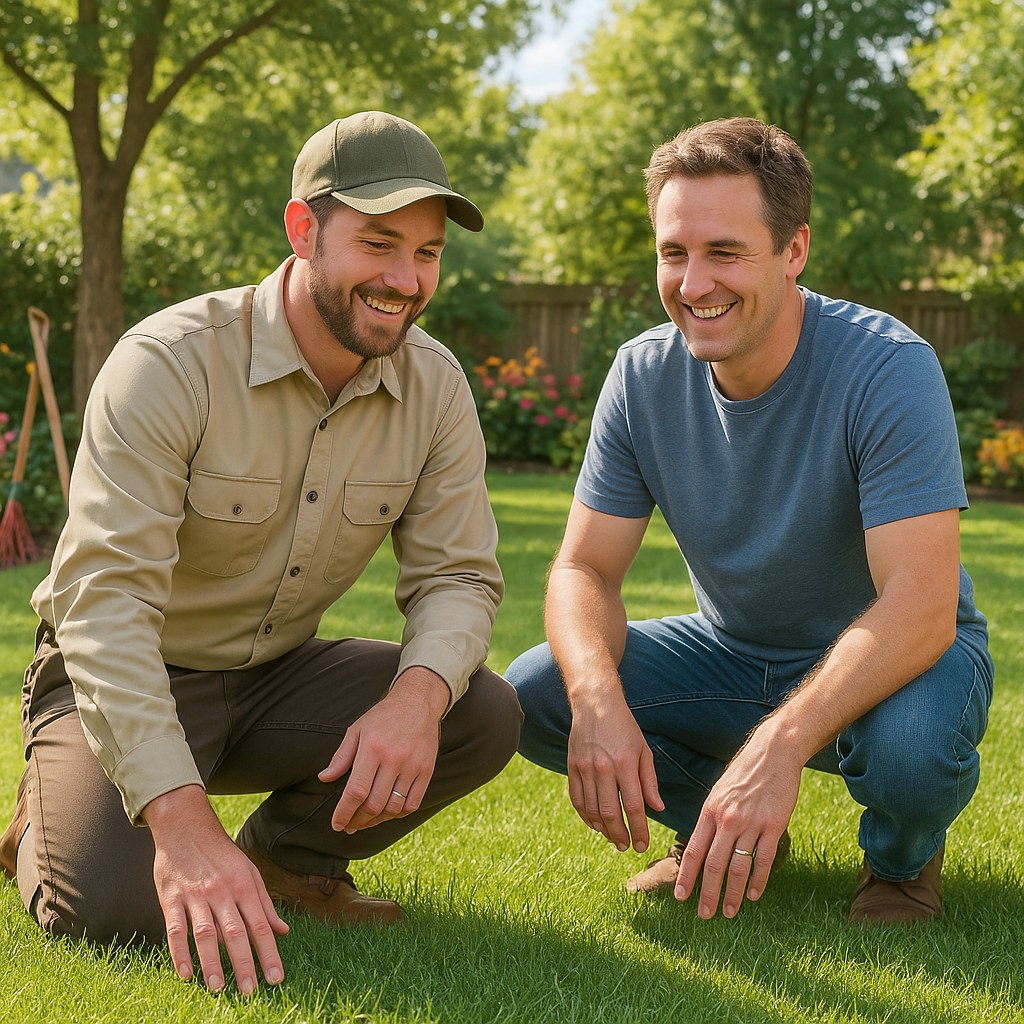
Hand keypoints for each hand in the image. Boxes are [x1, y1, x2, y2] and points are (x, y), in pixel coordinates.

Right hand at [145, 786, 288, 993]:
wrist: (186, 826)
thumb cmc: (221, 853)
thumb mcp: (249, 872)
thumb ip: (265, 904)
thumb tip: (283, 931)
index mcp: (244, 886)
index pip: (260, 925)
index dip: (269, 953)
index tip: (276, 979)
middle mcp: (222, 891)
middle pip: (236, 932)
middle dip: (244, 964)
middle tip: (251, 991)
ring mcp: (195, 895)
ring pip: (206, 933)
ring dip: (212, 963)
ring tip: (219, 988)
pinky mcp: (170, 898)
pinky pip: (176, 928)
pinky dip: (180, 952)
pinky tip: (186, 973)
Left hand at [319, 666, 448, 832]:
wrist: (418, 702)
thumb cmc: (383, 716)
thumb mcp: (357, 730)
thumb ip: (341, 756)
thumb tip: (324, 779)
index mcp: (372, 748)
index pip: (356, 790)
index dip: (344, 812)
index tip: (337, 824)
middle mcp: (394, 759)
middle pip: (374, 804)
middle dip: (358, 820)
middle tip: (349, 825)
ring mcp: (413, 766)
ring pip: (394, 807)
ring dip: (377, 820)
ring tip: (366, 820)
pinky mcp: (427, 770)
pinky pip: (413, 803)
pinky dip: (398, 814)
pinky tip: (387, 812)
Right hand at [566, 697, 663, 853]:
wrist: (595, 704)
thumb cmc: (624, 727)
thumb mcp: (643, 751)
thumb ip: (649, 781)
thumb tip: (657, 808)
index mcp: (625, 764)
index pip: (634, 807)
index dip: (639, 830)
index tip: (643, 845)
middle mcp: (603, 768)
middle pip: (610, 813)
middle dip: (620, 835)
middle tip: (626, 847)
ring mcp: (585, 768)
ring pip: (592, 810)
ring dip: (603, 829)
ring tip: (613, 838)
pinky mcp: (572, 767)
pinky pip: (577, 799)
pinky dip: (585, 816)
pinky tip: (595, 823)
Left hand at [674, 724, 799, 918]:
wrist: (773, 753)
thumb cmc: (743, 773)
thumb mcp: (719, 792)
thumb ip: (711, 819)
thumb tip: (701, 847)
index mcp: (710, 811)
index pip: (693, 850)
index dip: (686, 876)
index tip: (681, 897)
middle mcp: (727, 819)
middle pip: (714, 864)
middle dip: (708, 893)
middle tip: (704, 915)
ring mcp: (751, 823)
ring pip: (738, 867)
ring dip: (732, 893)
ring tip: (729, 912)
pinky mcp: (774, 825)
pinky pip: (763, 860)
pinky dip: (758, 881)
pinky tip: (753, 895)